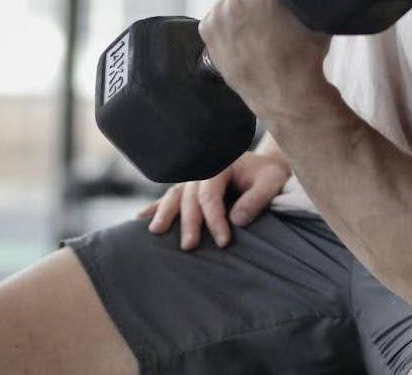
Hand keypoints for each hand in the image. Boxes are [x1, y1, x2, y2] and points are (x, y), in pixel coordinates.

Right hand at [136, 151, 291, 249]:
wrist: (264, 168)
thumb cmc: (268, 176)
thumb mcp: (271, 182)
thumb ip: (256, 199)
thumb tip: (236, 220)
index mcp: (220, 165)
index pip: (211, 194)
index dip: (215, 219)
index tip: (224, 242)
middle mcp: (202, 171)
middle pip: (190, 197)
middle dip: (188, 222)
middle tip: (189, 246)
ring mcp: (193, 180)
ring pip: (175, 196)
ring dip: (164, 214)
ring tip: (155, 232)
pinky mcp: (190, 190)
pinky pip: (170, 198)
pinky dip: (156, 208)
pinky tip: (140, 218)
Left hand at [199, 0, 332, 121]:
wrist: (284, 94)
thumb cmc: (304, 57)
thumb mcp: (314, 16)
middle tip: (271, 8)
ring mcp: (219, 14)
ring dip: (242, 3)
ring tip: (258, 25)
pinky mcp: (207, 29)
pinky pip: (218, 14)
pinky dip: (228, 21)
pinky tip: (243, 35)